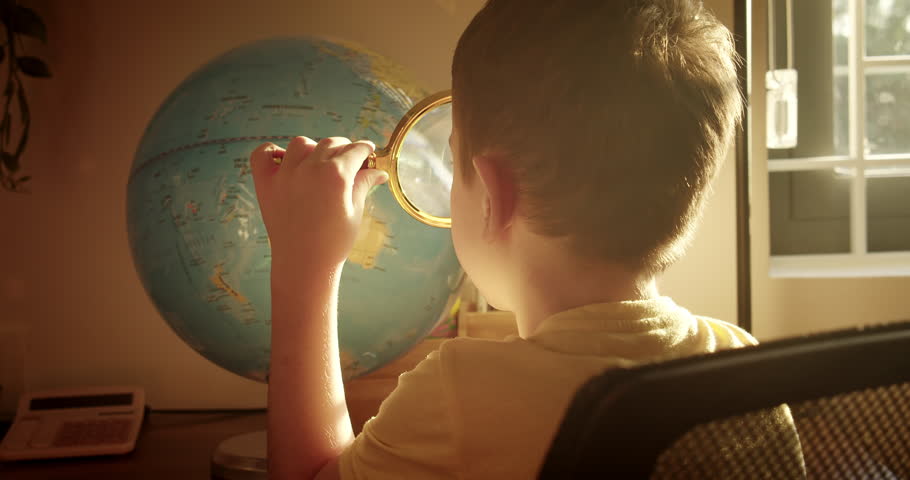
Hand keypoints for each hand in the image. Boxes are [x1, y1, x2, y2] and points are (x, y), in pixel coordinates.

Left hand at [250, 136, 388, 275]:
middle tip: (348, 159)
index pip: (354, 150)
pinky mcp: (265, 185)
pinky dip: (272, 152)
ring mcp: (285, 175)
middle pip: (329, 144)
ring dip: (313, 148)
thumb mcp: (355, 212)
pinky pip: (263, 154)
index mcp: (336, 175)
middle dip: (343, 148)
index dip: (364, 149)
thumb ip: (363, 185)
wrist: (304, 265)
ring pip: (301, 144)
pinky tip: (284, 161)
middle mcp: (309, 169)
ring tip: (318, 162)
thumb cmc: (334, 242)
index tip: (367, 150)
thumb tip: (379, 171)